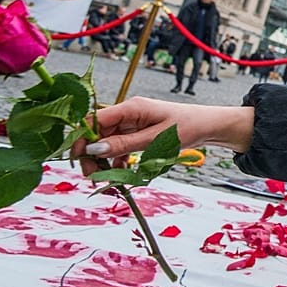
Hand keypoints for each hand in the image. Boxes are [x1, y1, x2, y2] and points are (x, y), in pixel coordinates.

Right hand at [72, 96, 254, 173]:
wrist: (210, 127)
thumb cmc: (188, 127)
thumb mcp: (155, 139)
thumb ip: (124, 145)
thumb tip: (94, 149)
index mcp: (131, 107)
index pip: (94, 120)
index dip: (81, 138)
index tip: (76, 158)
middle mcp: (128, 113)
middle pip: (97, 133)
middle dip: (90, 154)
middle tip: (91, 175)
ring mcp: (133, 123)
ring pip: (107, 142)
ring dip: (102, 160)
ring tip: (104, 178)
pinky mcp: (138, 133)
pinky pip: (119, 146)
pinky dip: (116, 160)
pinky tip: (120, 171)